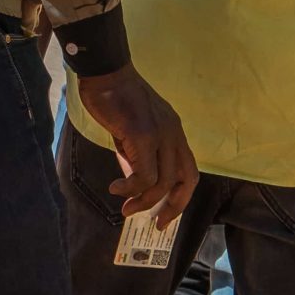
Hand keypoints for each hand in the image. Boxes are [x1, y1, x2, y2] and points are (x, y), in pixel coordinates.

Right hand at [73, 63, 197, 225]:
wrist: (105, 73)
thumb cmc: (115, 98)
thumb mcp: (134, 129)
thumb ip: (139, 152)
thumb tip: (134, 181)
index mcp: (174, 131)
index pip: (188, 171)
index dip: (180, 197)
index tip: (164, 216)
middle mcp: (174, 133)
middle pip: (186, 179)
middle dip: (173, 206)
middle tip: (155, 222)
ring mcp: (161, 133)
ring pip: (163, 182)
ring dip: (143, 201)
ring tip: (125, 206)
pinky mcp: (143, 134)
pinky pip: (143, 175)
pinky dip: (130, 188)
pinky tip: (115, 188)